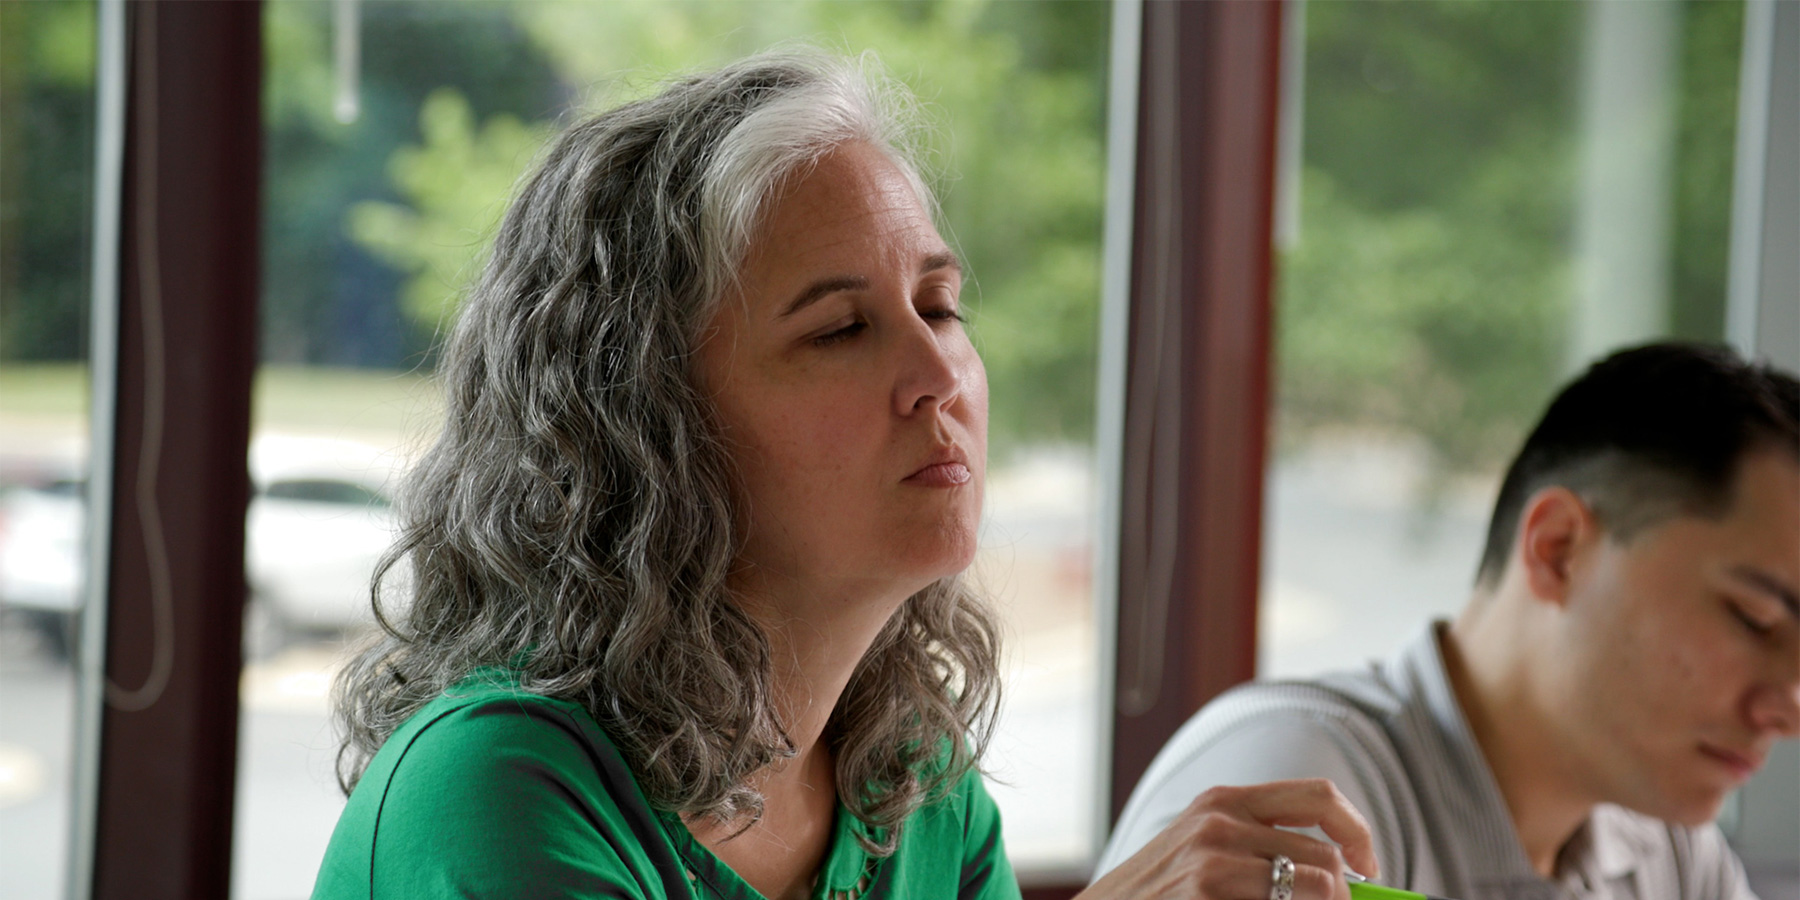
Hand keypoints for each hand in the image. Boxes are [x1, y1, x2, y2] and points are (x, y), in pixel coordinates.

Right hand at [1077, 779, 1377, 899]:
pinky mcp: (1203, 894)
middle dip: (1343, 896)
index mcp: (1223, 800)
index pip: (1320, 797)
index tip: (1368, 868)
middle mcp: (1219, 820)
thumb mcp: (1203, 852)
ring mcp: (1210, 860)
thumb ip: (1261, 848)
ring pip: (1317, 889)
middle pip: (1326, 856)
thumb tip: (1346, 877)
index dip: (1357, 833)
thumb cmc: (1157, 893)